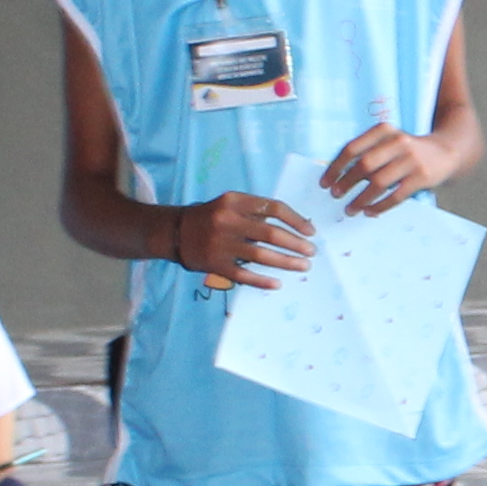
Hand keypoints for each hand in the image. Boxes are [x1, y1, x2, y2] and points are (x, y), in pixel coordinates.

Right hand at [175, 188, 317, 290]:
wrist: (175, 231)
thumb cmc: (212, 217)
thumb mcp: (231, 204)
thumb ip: (256, 212)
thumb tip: (294, 227)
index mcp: (235, 201)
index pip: (273, 208)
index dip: (296, 220)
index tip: (311, 231)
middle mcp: (228, 220)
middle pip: (270, 233)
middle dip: (296, 244)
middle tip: (311, 252)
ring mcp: (221, 243)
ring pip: (261, 255)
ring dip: (286, 262)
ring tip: (303, 267)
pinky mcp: (215, 264)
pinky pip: (244, 274)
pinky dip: (262, 281)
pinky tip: (277, 284)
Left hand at [319, 121, 449, 214]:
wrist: (444, 151)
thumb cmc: (407, 150)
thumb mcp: (387, 142)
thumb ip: (366, 153)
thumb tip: (337, 176)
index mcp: (383, 130)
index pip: (352, 148)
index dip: (335, 167)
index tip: (325, 182)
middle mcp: (397, 141)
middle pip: (364, 164)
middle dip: (346, 182)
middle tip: (335, 195)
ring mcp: (411, 159)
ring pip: (379, 182)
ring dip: (361, 199)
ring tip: (350, 209)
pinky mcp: (422, 176)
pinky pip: (396, 196)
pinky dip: (380, 206)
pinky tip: (370, 212)